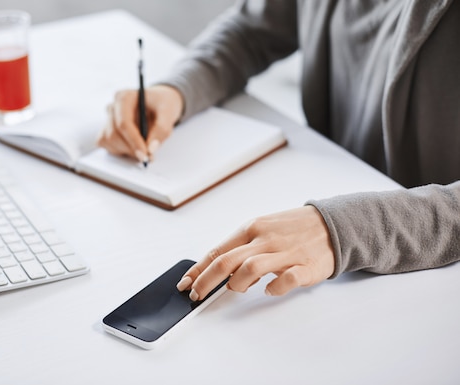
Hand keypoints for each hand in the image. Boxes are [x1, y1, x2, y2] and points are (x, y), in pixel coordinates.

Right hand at [97, 85, 183, 162]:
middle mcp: (113, 108)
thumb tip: (151, 149)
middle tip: (148, 157)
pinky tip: (134, 147)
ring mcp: (108, 120)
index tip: (145, 154)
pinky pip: (108, 146)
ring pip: (109, 142)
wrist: (160, 104)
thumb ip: (161, 130)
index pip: (123, 123)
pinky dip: (121, 151)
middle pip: (114, 135)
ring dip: (126, 151)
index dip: (133, 141)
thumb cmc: (162, 104)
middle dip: (131, 149)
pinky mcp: (107, 131)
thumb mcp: (168, 112)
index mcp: (124, 98)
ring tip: (144, 148)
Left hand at [177, 206, 334, 299]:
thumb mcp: (262, 228)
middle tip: (197, 295)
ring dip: (237, 283)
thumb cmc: (293, 228)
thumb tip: (218, 270)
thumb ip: (242, 248)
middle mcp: (264, 239)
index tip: (186, 283)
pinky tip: (268, 291)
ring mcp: (285, 253)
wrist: (333, 224)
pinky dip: (273, 288)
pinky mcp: (305, 267)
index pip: (217, 251)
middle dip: (206, 281)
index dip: (199, 269)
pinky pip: (286, 280)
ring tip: (236, 290)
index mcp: (251, 229)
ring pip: (250, 268)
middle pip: (226, 262)